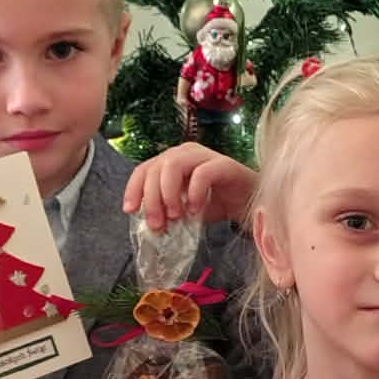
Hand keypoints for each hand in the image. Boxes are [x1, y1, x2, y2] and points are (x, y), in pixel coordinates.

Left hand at [122, 143, 254, 230]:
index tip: (130, 210)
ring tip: (176, 216)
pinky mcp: (223, 164)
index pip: (144, 169)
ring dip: (169, 193)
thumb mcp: (183, 209)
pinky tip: (196, 210)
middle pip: (156, 168)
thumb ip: (166, 210)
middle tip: (158, 224)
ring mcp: (204, 155)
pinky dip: (194, 193)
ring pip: (173, 165)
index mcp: (171, 161)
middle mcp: (184, 153)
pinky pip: (202, 173)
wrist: (248, 202)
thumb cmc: (215, 203)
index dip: (134, 189)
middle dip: (152, 199)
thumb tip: (149, 223)